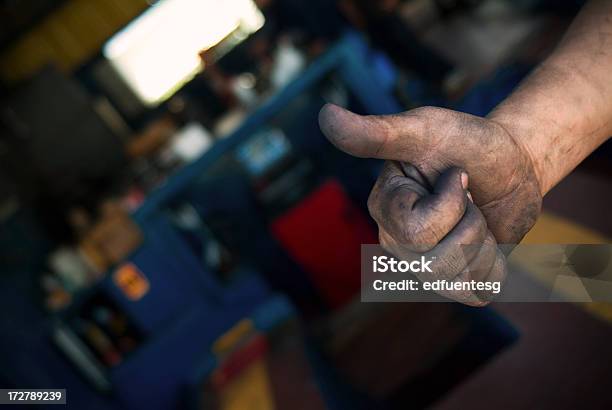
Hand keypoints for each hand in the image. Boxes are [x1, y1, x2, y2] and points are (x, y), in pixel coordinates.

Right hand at [319, 104, 542, 303]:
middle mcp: (396, 240)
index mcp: (384, 207)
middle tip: (471, 197)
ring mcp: (422, 264)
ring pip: (457, 281)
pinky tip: (487, 239)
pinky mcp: (451, 280)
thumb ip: (376, 133)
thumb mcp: (424, 131)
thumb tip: (324, 115)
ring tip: (478, 217)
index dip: (451, 205)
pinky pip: (478, 292)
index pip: (417, 233)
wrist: (513, 163)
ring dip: (484, 243)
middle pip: (435, 263)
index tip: (458, 174)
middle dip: (471, 225)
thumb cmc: (467, 142)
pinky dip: (495, 264)